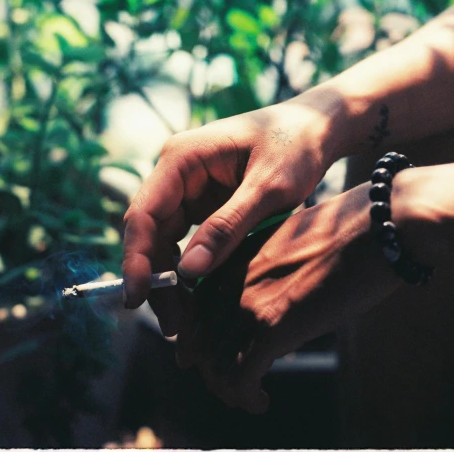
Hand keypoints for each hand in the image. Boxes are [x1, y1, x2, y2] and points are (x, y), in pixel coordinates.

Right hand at [122, 91, 344, 335]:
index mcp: (181, 158)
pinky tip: (197, 299)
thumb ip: (227, 227)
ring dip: (169, 280)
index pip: (143, 213)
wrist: (318, 127)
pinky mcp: (203, 205)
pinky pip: (186, 242)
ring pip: (164, 242)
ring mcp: (188, 190)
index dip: (136, 259)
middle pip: (149, 233)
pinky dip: (189, 271)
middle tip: (172, 325)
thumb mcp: (268, 188)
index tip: (137, 298)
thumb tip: (187, 273)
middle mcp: (176, 173)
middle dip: (155, 279)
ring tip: (183, 323)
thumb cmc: (297, 145)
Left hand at [176, 182, 402, 412]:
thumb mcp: (294, 244)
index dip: (199, 340)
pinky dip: (246, 397)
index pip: (198, 308)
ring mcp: (250, 301)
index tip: (208, 359)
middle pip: (201, 339)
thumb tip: (274, 298)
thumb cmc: (351, 231)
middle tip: (231, 387)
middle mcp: (234, 277)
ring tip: (247, 398)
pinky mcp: (274, 326)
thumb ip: (271, 269)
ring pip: (216, 364)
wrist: (380, 226)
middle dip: (212, 371)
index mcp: (237, 255)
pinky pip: (242, 377)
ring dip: (228, 390)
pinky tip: (261, 401)